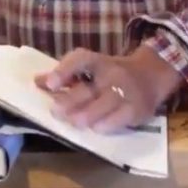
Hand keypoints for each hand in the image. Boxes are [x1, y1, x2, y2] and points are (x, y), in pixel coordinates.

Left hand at [34, 47, 180, 132]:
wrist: (150, 76)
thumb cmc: (111, 73)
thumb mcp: (90, 68)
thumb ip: (65, 75)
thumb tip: (37, 82)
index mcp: (97, 61)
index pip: (80, 59)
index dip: (63, 71)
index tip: (50, 85)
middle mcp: (112, 74)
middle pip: (87, 90)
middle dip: (68, 102)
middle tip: (55, 112)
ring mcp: (125, 92)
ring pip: (100, 107)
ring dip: (83, 117)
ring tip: (73, 122)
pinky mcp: (136, 109)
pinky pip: (116, 121)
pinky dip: (102, 126)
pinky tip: (94, 128)